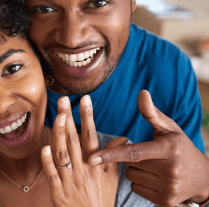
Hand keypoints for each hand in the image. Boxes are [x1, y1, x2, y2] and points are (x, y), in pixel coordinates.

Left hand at [41, 96, 122, 206]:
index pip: (91, 136)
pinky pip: (52, 174)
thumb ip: (113, 157)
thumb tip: (123, 139)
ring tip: (58, 115)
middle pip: (75, 140)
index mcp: (96, 165)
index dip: (87, 117)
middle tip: (64, 100)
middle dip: (69, 118)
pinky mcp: (58, 193)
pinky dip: (48, 161)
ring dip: (59, 133)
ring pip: (63, 153)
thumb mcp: (112, 179)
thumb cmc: (102, 199)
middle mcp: (83, 170)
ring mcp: (70, 181)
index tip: (84, 99)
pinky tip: (44, 146)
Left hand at [88, 90, 208, 206]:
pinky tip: (156, 179)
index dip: (111, 154)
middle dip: (132, 159)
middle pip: (129, 164)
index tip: (92, 157)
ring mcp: (169, 188)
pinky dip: (141, 184)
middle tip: (150, 156)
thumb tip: (142, 93)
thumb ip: (151, 113)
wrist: (203, 177)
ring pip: (131, 177)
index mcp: (169, 149)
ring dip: (136, 171)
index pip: (133, 152)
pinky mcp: (166, 202)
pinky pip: (136, 190)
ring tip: (154, 168)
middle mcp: (170, 170)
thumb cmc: (180, 147)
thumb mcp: (169, 128)